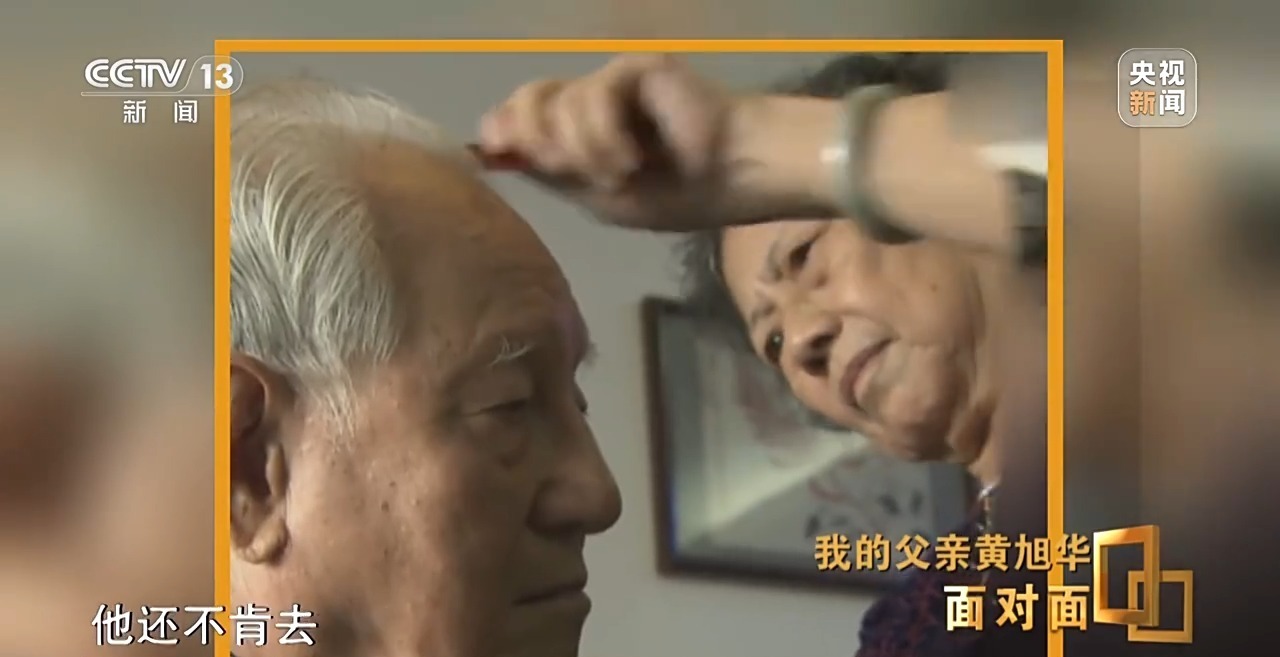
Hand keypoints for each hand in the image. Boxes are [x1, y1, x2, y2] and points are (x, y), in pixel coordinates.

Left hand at [477, 53, 738, 231]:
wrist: (734, 177)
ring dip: (583, 151)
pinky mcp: (636, 67)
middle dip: (533, 137)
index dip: (499, 130)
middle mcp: (587, 103)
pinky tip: (633, 160)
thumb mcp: (600, 197)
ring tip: (622, 175)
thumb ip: (549, 172)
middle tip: (564, 168)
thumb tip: (490, 151)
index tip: (495, 152)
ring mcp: (612, 83)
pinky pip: (594, 93)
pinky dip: (605, 135)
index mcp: (574, 134)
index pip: (518, 118)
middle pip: (527, 99)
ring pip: (558, 103)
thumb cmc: (678, 195)